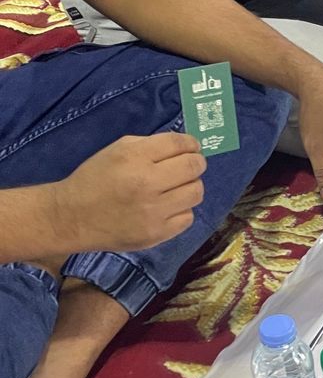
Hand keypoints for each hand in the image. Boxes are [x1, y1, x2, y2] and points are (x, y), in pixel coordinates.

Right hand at [54, 134, 205, 251]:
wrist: (72, 218)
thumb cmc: (95, 179)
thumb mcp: (116, 150)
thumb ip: (150, 145)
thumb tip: (184, 146)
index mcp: (134, 158)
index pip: (179, 144)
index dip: (190, 143)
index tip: (191, 147)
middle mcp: (147, 183)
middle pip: (194, 167)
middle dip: (195, 163)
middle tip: (186, 167)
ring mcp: (154, 211)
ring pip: (196, 193)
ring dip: (190, 187)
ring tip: (175, 188)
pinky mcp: (157, 233)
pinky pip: (187, 217)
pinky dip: (181, 210)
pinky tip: (166, 208)